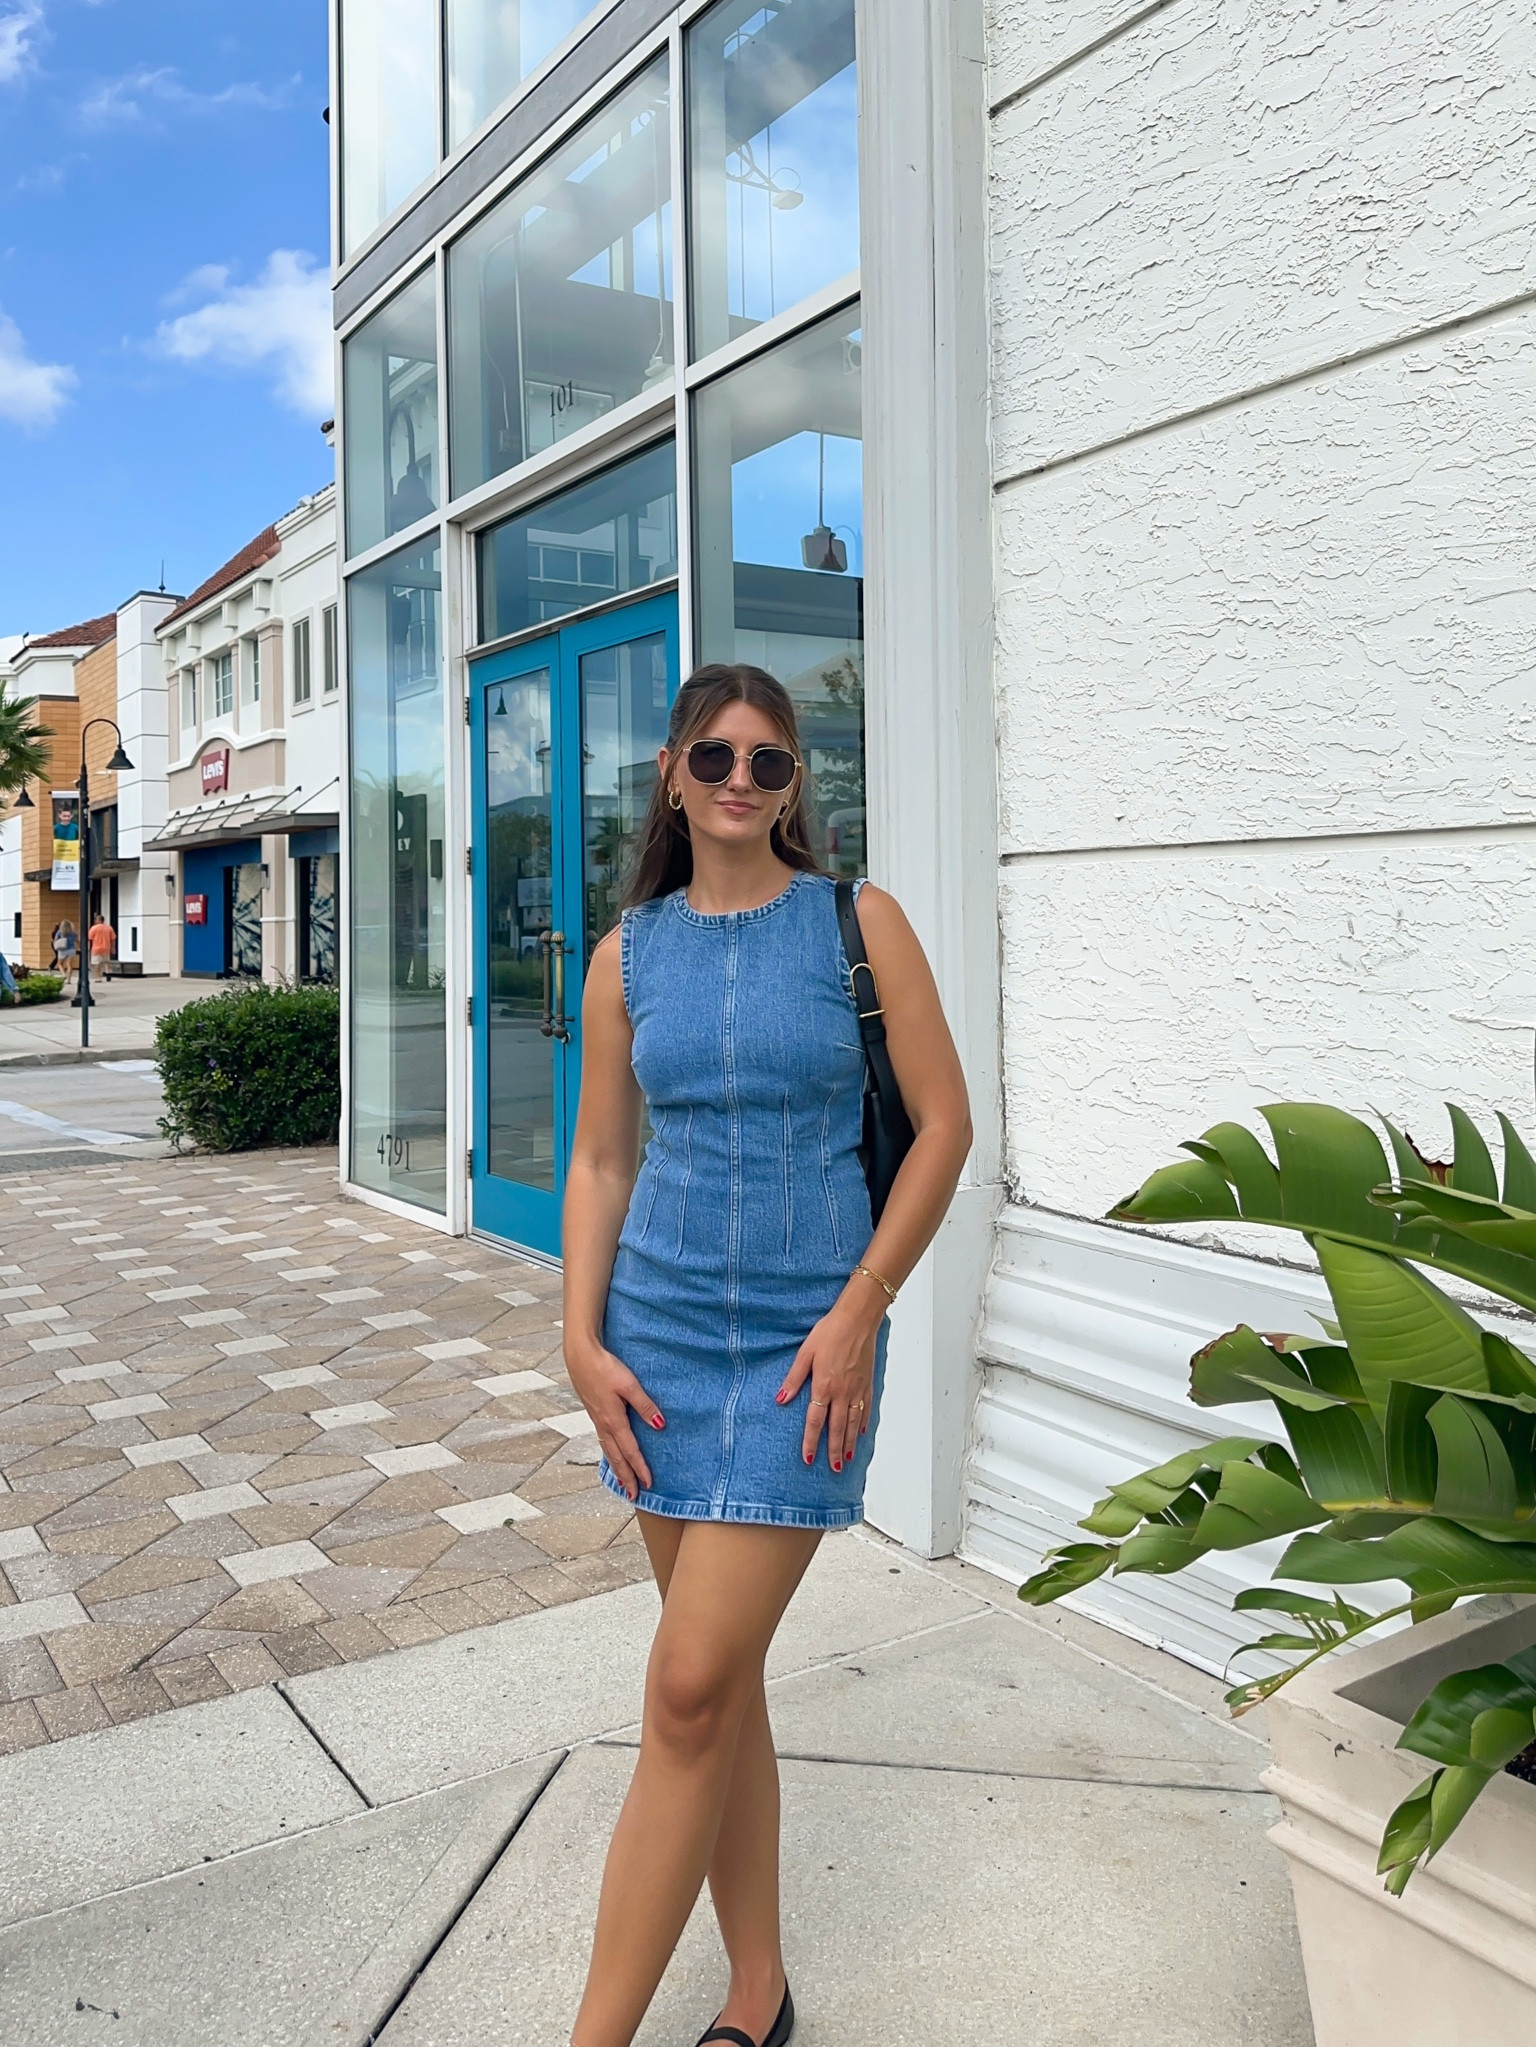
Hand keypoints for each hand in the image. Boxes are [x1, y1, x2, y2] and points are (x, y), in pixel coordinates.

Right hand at [563, 1338, 662, 1501]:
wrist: (579, 1356)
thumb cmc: (605, 1368)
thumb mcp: (629, 1385)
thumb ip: (644, 1405)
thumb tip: (659, 1425)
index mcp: (613, 1420)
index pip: (630, 1450)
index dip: (639, 1468)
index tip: (648, 1484)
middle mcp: (603, 1424)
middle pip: (616, 1457)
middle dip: (625, 1477)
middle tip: (633, 1495)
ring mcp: (596, 1419)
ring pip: (608, 1450)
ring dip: (616, 1468)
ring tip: (622, 1482)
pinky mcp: (594, 1412)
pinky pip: (602, 1440)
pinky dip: (609, 1453)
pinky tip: (611, 1453)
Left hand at [776, 1306, 877, 1473]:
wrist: (857, 1319)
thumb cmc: (830, 1332)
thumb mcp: (805, 1353)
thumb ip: (794, 1378)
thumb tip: (780, 1399)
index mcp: (824, 1386)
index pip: (816, 1421)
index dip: (812, 1441)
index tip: (809, 1458)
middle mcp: (843, 1392)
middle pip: (837, 1428)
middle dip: (834, 1450)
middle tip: (833, 1469)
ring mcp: (857, 1388)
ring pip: (853, 1422)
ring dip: (849, 1443)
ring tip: (846, 1459)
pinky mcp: (867, 1382)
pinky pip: (866, 1408)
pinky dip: (863, 1424)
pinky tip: (860, 1434)